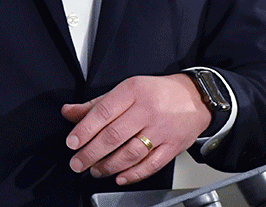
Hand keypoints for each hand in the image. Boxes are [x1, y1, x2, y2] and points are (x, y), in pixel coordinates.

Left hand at [61, 74, 210, 185]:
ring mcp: (162, 130)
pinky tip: (120, 177)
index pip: (104, 112)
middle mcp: (148, 110)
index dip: (85, 129)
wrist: (195, 97)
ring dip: (109, 165)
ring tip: (95, 170)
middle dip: (91, 152)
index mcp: (134, 91)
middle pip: (115, 135)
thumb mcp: (127, 89)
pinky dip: (133, 174)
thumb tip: (69, 112)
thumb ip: (97, 104)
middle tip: (77, 162)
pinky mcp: (173, 146)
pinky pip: (151, 164)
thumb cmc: (158, 93)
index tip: (72, 142)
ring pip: (131, 152)